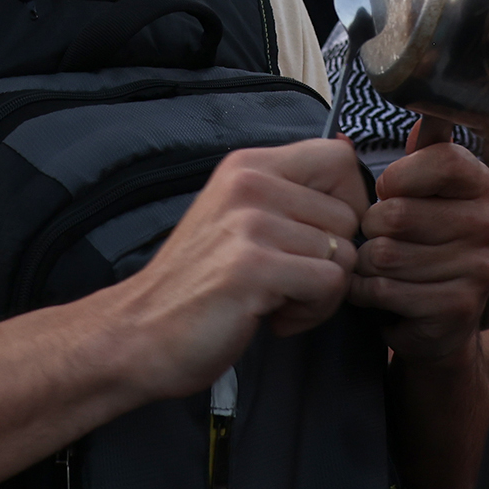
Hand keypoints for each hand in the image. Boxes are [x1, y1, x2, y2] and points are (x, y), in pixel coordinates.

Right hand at [101, 140, 368, 403]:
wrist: (139, 332)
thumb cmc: (195, 283)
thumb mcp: (236, 218)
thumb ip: (286, 194)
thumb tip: (350, 164)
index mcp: (247, 166)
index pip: (339, 157)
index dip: (347, 203)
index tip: (318, 238)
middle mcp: (249, 183)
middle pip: (349, 215)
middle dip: (332, 260)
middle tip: (287, 283)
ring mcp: (249, 223)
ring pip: (344, 253)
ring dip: (320, 292)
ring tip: (275, 300)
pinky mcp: (253, 267)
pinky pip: (329, 283)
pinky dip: (311, 312)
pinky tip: (272, 318)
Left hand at [351, 122, 488, 367]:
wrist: (440, 321)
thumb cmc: (421, 245)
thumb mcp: (423, 193)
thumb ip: (421, 155)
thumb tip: (424, 115)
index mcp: (485, 186)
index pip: (439, 158)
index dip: (397, 176)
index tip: (389, 192)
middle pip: (399, 212)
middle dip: (371, 228)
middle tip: (378, 238)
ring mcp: (482, 270)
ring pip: (387, 254)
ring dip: (366, 264)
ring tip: (377, 267)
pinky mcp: (460, 309)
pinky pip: (386, 291)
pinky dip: (367, 293)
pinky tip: (377, 293)